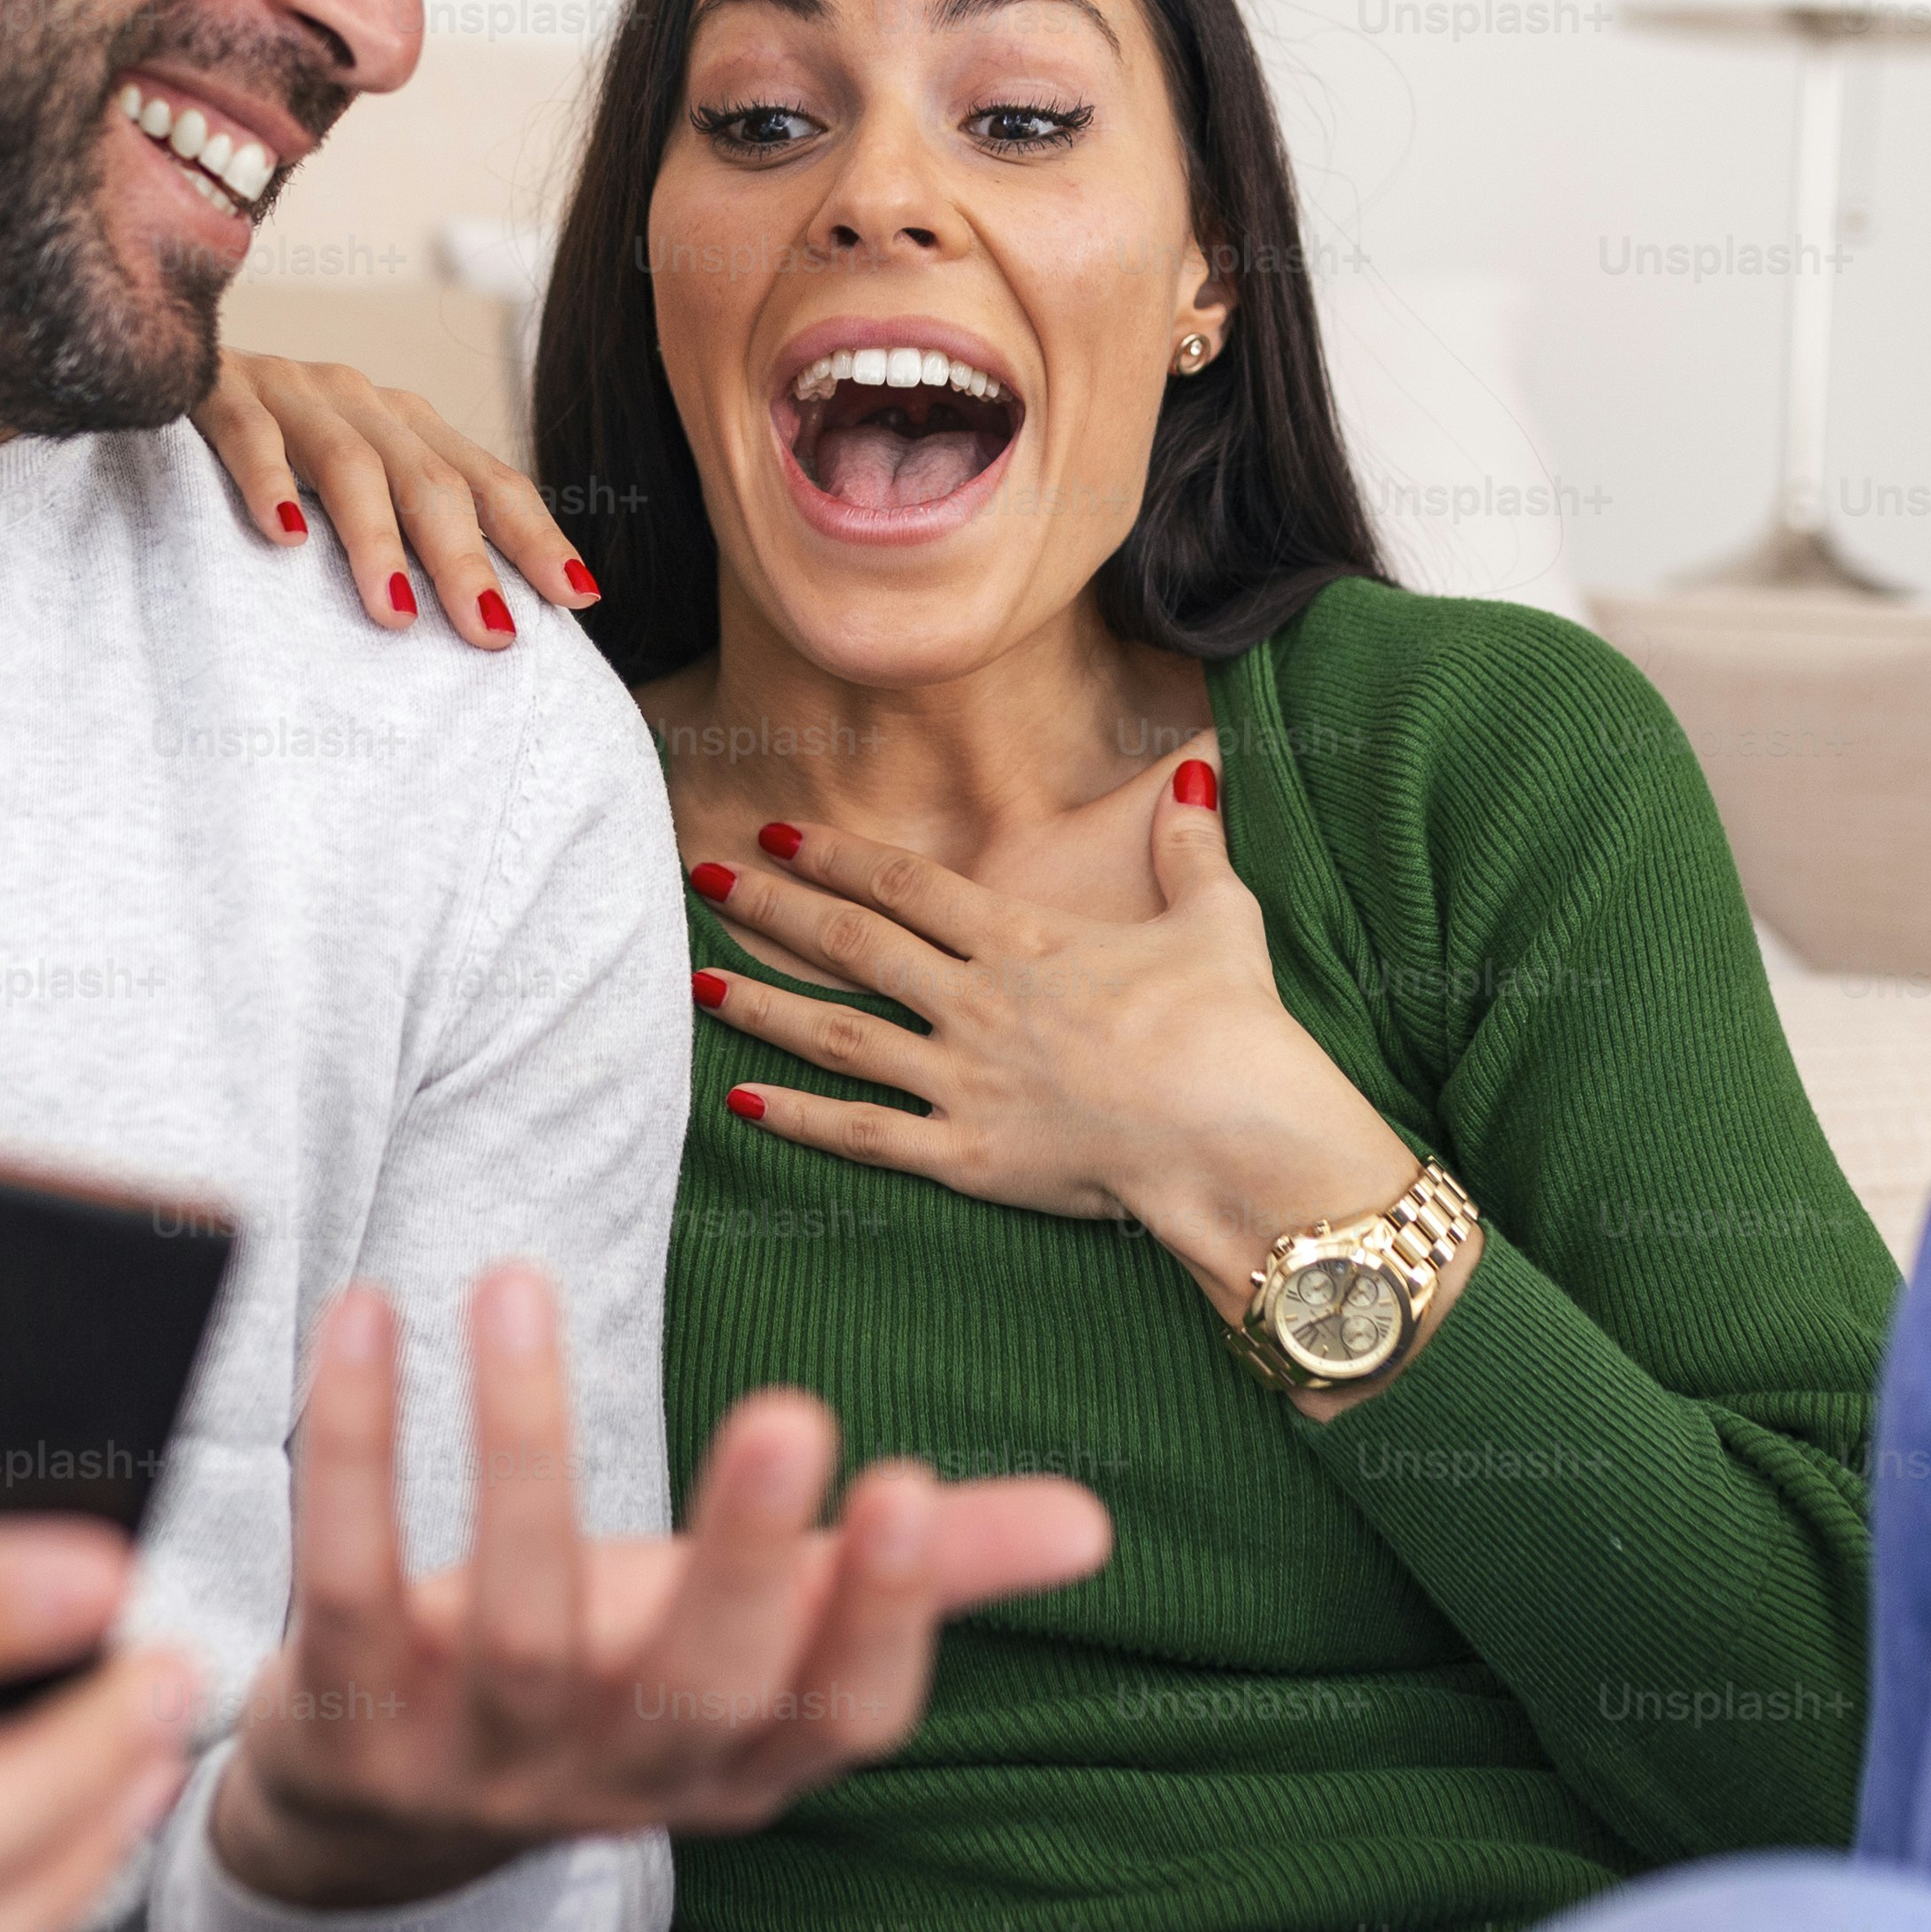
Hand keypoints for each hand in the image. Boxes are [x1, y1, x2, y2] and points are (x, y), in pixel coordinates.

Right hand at [188, 348, 593, 649]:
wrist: (145, 367)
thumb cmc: (257, 465)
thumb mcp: (343, 490)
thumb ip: (402, 533)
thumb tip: (478, 624)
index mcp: (403, 424)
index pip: (487, 480)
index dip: (535, 535)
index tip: (576, 598)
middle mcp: (360, 398)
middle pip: (430, 479)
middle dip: (465, 560)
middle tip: (490, 635)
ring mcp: (289, 389)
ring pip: (351, 462)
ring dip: (377, 541)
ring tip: (394, 614)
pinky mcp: (217, 390)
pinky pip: (249, 433)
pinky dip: (268, 483)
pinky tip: (282, 539)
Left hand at [209, 1269, 1109, 1905]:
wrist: (380, 1807)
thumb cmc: (615, 1671)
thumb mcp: (762, 1630)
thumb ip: (917, 1571)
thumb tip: (1090, 1522)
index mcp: (742, 1753)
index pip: (839, 1714)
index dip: (881, 1619)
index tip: (905, 1486)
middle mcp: (620, 1772)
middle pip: (695, 1684)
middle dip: (745, 1555)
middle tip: (790, 1409)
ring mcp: (477, 1757)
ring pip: (514, 1620)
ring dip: (519, 1447)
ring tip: (518, 1285)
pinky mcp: (344, 1718)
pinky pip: (346, 1581)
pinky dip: (353, 1450)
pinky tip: (370, 1316)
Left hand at [694, 758, 1443, 1343]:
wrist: (1235, 1134)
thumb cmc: (1235, 1030)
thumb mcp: (1217, 920)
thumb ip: (1190, 846)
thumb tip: (1196, 773)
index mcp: (1026, 943)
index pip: (906, 886)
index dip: (836, 855)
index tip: (777, 829)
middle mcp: (979, 1003)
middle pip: (853, 945)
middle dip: (772, 905)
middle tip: (704, 874)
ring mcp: (966, 1081)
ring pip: (839, 1035)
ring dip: (762, 1004)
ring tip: (694, 979)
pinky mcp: (969, 1158)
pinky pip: (865, 1135)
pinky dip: (800, 1119)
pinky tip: (741, 1099)